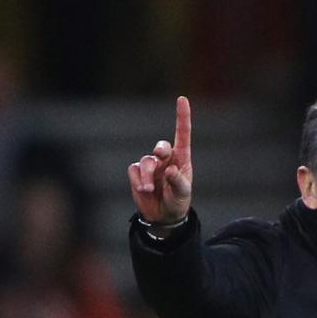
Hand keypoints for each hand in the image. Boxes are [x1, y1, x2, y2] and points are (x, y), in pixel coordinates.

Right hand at [128, 95, 193, 225]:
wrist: (163, 217)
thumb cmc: (177, 202)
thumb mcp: (182, 194)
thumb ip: (178, 182)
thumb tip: (170, 169)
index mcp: (181, 159)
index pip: (182, 135)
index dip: (182, 117)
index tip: (182, 99)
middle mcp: (166, 159)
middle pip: (161, 146)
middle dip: (160, 150)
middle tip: (159, 155)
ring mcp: (151, 165)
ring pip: (145, 162)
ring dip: (146, 177)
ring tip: (148, 190)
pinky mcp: (137, 173)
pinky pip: (134, 171)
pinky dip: (138, 181)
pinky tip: (144, 191)